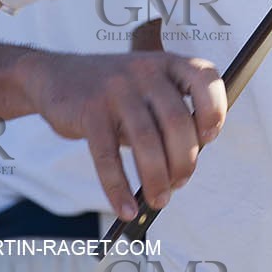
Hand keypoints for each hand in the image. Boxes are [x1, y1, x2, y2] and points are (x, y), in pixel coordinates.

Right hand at [22, 50, 226, 219]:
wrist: (56, 76)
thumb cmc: (115, 91)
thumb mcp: (148, 87)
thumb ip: (170, 114)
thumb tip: (188, 162)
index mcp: (167, 64)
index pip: (204, 79)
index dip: (214, 109)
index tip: (210, 137)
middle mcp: (145, 72)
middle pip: (177, 121)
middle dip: (184, 160)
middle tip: (180, 182)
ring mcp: (117, 89)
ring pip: (146, 141)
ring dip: (156, 178)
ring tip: (159, 198)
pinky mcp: (90, 111)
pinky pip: (108, 156)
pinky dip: (118, 188)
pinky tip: (126, 208)